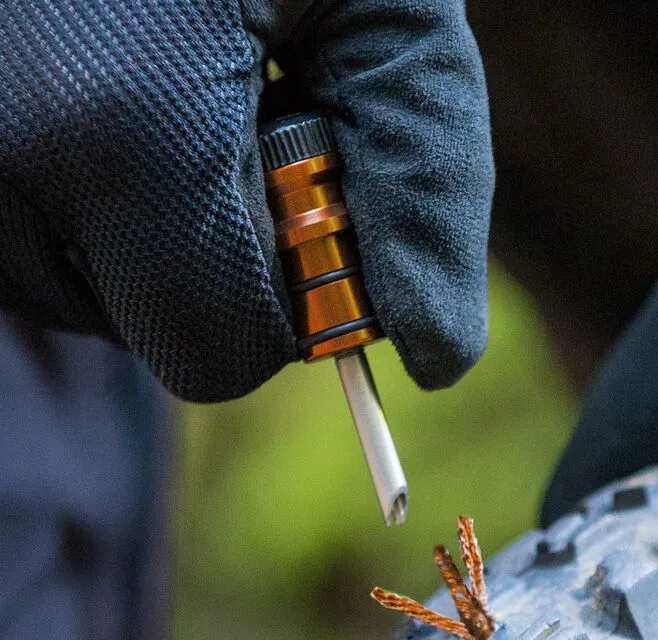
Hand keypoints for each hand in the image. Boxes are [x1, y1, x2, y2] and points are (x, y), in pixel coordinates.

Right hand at [0, 0, 492, 400]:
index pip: (223, 353)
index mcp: (118, 131)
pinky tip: (118, 95)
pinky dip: (105, 203)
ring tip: (174, 91)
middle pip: (161, 336)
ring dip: (167, 231)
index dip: (291, 315)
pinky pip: (48, 248)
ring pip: (99, 298)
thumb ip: (422, 181)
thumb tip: (439, 354)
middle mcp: (1, 167)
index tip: (320, 232)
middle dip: (232, 267)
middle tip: (242, 133)